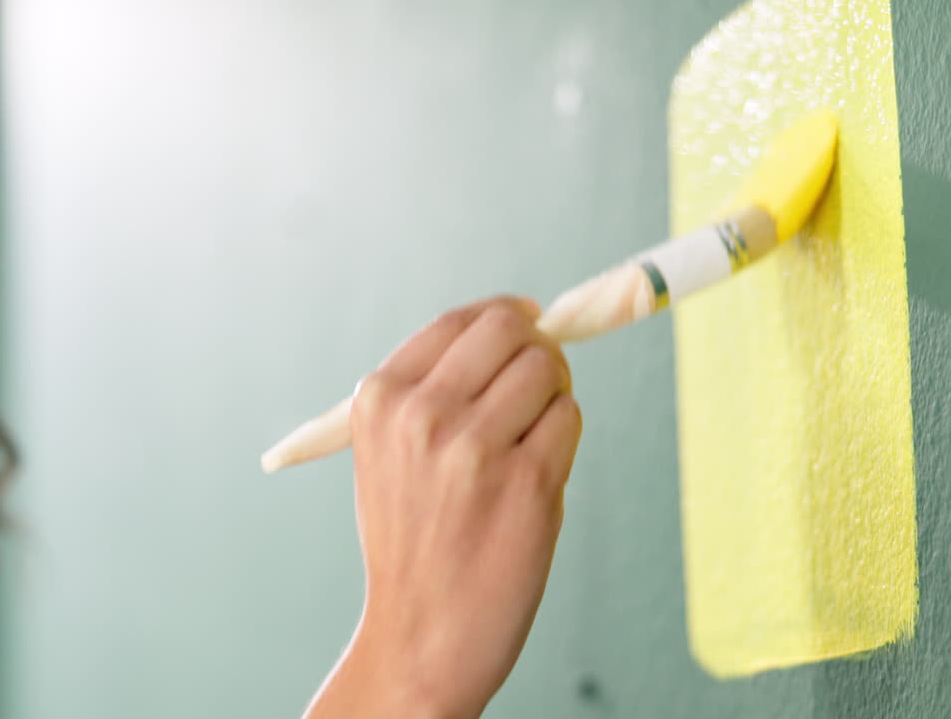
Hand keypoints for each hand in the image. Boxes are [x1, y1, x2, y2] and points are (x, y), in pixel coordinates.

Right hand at [306, 296, 581, 718]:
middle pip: (510, 330)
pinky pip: (570, 420)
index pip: (459, 321)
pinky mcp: (527, 481)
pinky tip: (535, 481)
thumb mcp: (391, 452)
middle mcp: (422, 414)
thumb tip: (518, 324)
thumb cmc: (414, 540)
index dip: (504, 316)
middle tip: (539, 385)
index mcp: (381, 399)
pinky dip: (564, 441)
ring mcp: (475, 447)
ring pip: (548, 371)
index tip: (527, 322)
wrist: (420, 635)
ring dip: (553, 399)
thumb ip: (435, 391)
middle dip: (536, 349)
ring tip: (529, 447)